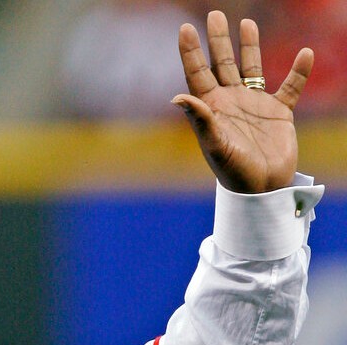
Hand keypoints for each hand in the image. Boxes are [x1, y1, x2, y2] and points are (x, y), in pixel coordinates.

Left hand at [173, 11, 312, 192]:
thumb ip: (199, 119)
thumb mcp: (214, 145)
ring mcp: (254, 104)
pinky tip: (305, 54)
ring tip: (246, 23)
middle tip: (215, 14)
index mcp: (211, 107)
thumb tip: (178, 96)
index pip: (198, 73)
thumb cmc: (233, 171)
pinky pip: (290, 87)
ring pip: (252, 68)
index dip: (191, 51)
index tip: (185, 28)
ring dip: (250, 46)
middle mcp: (230, 101)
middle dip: (218, 40)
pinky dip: (298, 72)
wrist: (262, 188)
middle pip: (223, 63)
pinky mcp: (279, 112)